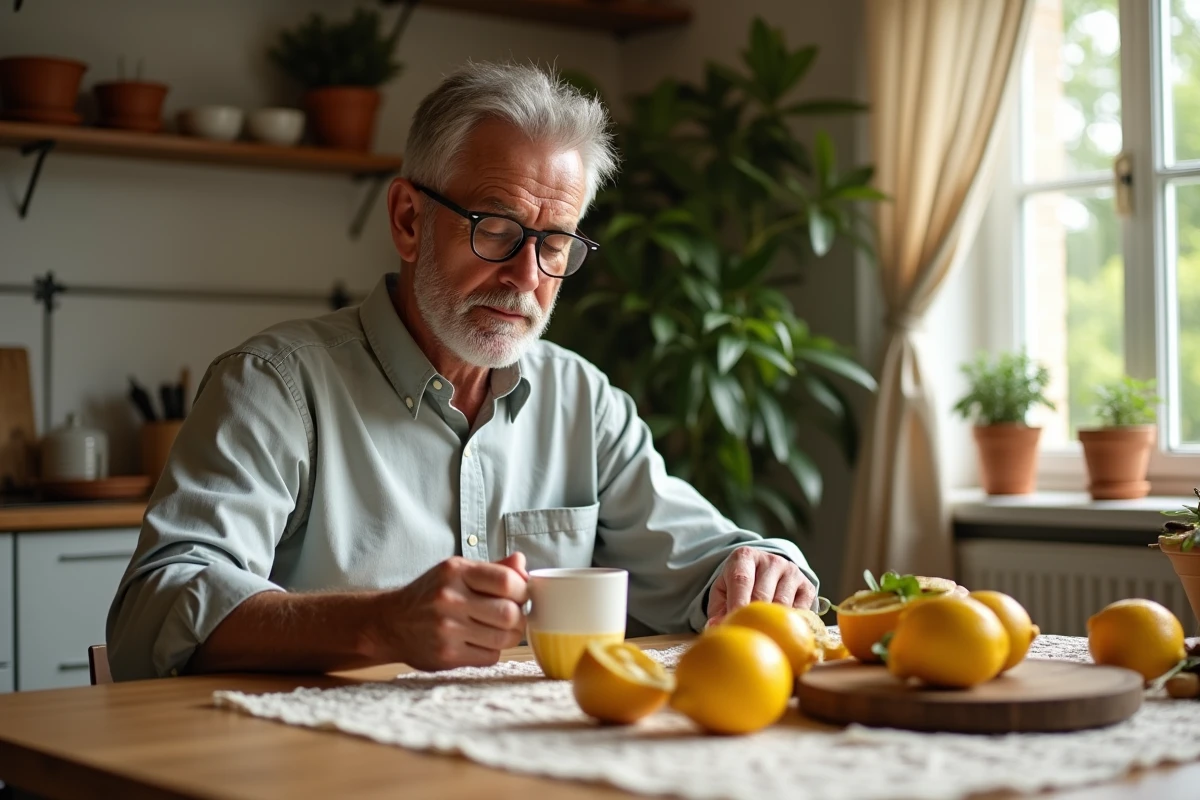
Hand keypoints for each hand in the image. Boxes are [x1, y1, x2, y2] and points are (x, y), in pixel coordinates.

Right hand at [372, 552, 528, 670]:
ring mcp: (447, 629)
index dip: (522, 591)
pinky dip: (493, 651)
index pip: (507, 581)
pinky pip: (490, 656)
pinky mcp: (446, 655)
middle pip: (509, 613)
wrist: (389, 623)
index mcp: (456, 572)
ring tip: (500, 631)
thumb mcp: (456, 572)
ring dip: (510, 636)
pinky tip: (481, 643)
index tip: (519, 596)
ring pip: (503, 638)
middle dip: (519, 617)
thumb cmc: (430, 595)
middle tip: (514, 617)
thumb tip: (522, 563)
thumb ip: (492, 569)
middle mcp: (450, 598)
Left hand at [706, 546, 816, 626]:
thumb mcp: (723, 592)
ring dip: (772, 623)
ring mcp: (791, 571)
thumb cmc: (739, 586)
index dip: (737, 603)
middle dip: (753, 617)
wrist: (765, 573)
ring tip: (762, 635)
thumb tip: (716, 627)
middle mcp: (771, 560)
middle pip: (762, 594)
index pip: (741, 580)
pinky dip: (791, 624)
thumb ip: (717, 610)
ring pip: (782, 604)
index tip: (734, 622)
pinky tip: (782, 631)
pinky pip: (801, 610)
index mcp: (745, 556)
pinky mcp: (808, 586)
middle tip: (747, 635)